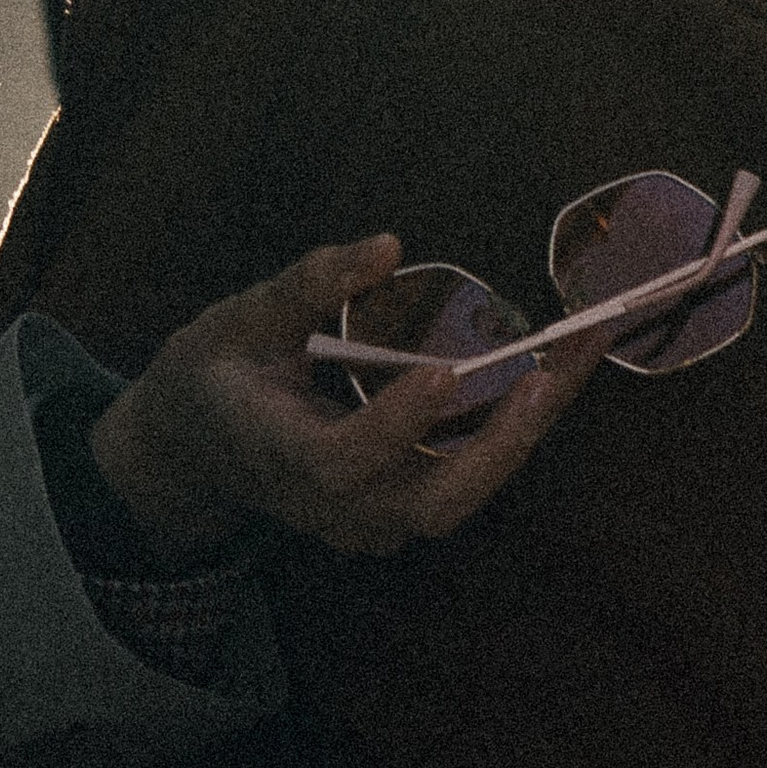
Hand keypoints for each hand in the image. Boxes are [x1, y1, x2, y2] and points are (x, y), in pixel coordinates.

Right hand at [89, 235, 615, 559]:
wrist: (193, 449)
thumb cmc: (214, 374)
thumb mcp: (240, 318)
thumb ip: (308, 284)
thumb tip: (385, 247)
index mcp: (277, 454)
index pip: (343, 461)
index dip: (393, 424)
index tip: (439, 370)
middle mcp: (329, 505)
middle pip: (431, 503)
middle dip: (499, 443)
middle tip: (551, 373)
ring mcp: (364, 520)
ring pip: (457, 499)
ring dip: (519, 434)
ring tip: (574, 360)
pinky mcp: (392, 512)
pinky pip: (458, 483)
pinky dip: (504, 434)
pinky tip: (546, 374)